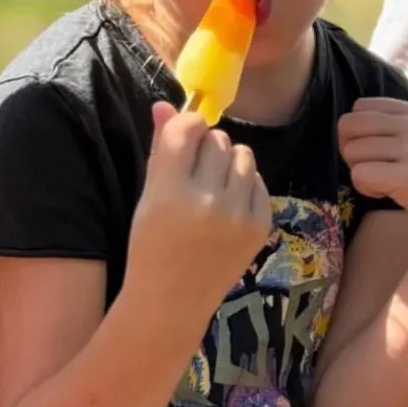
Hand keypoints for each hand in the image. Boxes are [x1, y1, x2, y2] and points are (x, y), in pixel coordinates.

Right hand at [125, 102, 271, 319]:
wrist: (171, 302)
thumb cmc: (151, 246)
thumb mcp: (148, 197)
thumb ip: (161, 148)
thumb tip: (166, 104)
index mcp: (169, 193)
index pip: (188, 130)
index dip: (187, 125)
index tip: (185, 135)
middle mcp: (207, 202)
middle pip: (219, 140)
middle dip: (207, 147)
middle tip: (195, 170)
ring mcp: (238, 215)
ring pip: (243, 155)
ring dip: (228, 162)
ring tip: (212, 186)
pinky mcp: (260, 226)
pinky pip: (258, 181)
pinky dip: (244, 186)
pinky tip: (227, 206)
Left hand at [337, 56, 407, 255]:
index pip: (360, 108)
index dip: (362, 133)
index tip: (384, 152)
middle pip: (349, 126)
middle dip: (353, 150)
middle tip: (377, 168)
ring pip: (352, 152)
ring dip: (361, 172)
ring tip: (386, 182)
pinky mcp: (407, 177)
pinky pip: (360, 174)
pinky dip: (366, 188)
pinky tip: (387, 194)